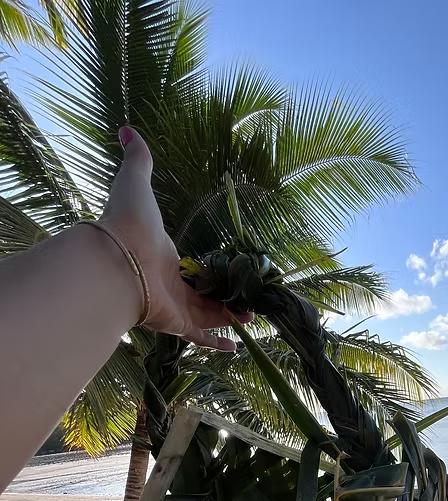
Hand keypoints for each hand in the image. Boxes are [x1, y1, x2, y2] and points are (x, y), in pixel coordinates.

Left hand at [99, 126, 247, 350]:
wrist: (116, 260)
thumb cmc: (128, 223)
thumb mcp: (136, 183)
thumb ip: (138, 160)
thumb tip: (126, 129)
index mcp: (163, 257)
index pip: (189, 267)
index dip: (206, 269)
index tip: (224, 269)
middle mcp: (169, 284)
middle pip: (202, 293)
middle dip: (224, 296)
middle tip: (245, 294)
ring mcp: (174, 306)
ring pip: (207, 316)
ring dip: (229, 316)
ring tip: (251, 315)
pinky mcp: (177, 323)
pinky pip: (201, 337)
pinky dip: (218, 343)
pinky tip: (236, 345)